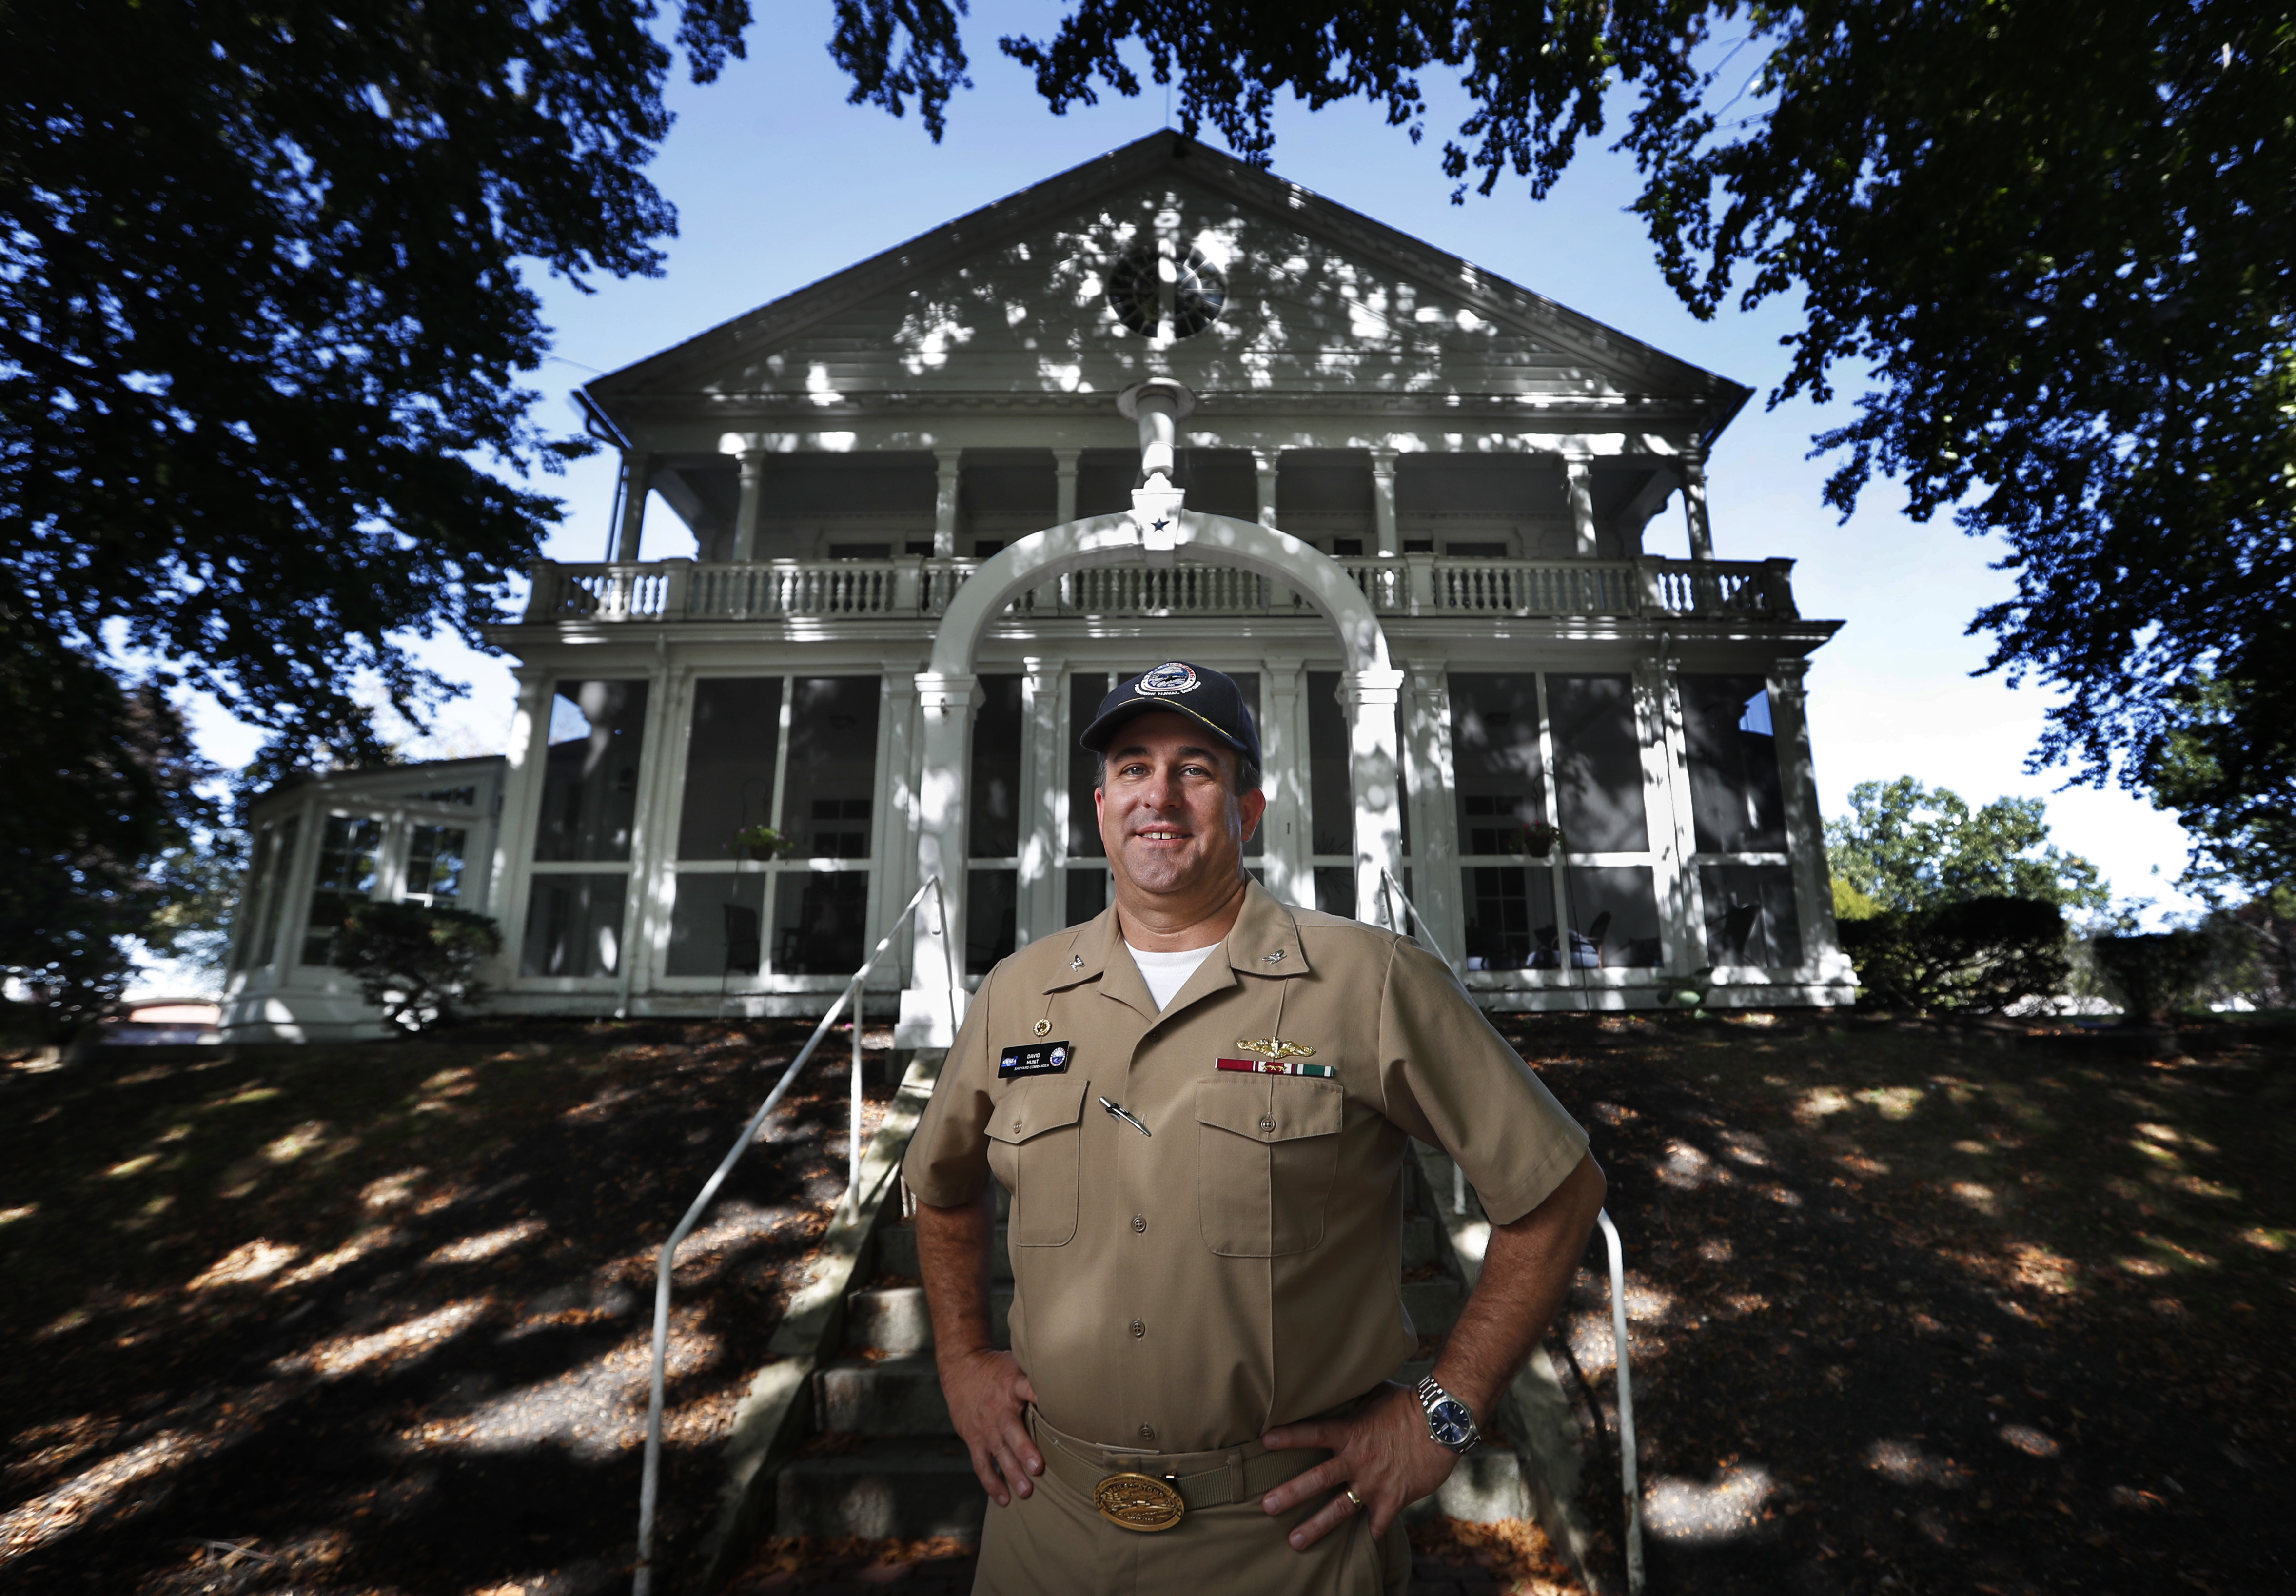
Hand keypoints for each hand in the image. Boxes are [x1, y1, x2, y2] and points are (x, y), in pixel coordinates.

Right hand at [940, 1346, 1041, 1505]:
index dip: (1038, 1395)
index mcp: (1011, 1385)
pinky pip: (981, 1463)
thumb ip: (1038, 1377)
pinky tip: (1004, 1498)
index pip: (1026, 1388)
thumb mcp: (1018, 1363)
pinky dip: (991, 1482)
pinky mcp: (974, 1438)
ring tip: (1025, 1492)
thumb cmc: (998, 1369)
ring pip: (997, 1451)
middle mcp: (998, 1408)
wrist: (961, 1367)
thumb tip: (1070, 1381)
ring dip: (1010, 1472)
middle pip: (1011, 1430)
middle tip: (1038, 1468)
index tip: (1053, 1406)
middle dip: (1024, 1450)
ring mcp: (985, 1426)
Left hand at [1259, 1382, 1457, 1549]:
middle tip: (1266, 1506)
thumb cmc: (1411, 1402)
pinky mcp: (1394, 1499)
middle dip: (1290, 1494)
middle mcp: (1358, 1460)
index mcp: (1351, 1432)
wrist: (1444, 1422)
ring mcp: (1375, 1483)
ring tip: (1295, 1541)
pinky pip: (1379, 1523)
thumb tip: (1336, 1382)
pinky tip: (1367, 1543)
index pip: (1313, 1433)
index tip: (1264, 1441)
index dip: (1288, 1437)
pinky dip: (1374, 1534)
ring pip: (1339, 1509)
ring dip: (1316, 1527)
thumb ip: (1354, 1398)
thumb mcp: (1377, 1394)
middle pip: (1317, 1479)